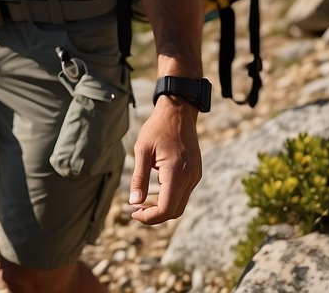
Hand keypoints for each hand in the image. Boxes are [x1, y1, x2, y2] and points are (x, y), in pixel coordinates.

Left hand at [128, 96, 201, 224]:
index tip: (133, 212)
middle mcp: (190, 178)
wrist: (178, 112)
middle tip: (135, 209)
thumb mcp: (142, 150)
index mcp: (177, 173)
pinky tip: (154, 191)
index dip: (150, 217)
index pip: (167, 209)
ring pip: (180, 204)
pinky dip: (169, 198)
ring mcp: (195, 176)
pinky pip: (183, 194)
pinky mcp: (195, 173)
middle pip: (175, 211)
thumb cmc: (157, 128)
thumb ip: (139, 178)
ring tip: (142, 201)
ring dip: (162, 208)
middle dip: (155, 215)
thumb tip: (134, 202)